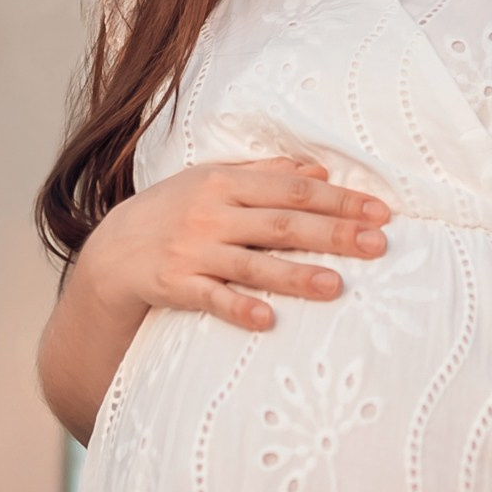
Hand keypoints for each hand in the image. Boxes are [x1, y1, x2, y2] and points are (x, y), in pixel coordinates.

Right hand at [81, 156, 390, 331]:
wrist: (110, 251)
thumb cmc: (173, 211)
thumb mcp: (213, 181)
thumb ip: (264, 174)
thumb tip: (318, 171)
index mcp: (225, 183)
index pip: (292, 190)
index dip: (338, 200)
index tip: (380, 212)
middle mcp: (211, 214)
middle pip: (281, 224)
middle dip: (332, 234)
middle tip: (377, 245)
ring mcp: (192, 251)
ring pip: (252, 264)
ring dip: (295, 275)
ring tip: (336, 286)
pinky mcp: (174, 285)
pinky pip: (211, 299)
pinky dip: (239, 308)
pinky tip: (268, 321)